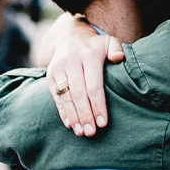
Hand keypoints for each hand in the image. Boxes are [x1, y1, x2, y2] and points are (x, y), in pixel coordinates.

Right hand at [42, 16, 123, 136]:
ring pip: (65, 96)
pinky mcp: (50, 76)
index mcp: (88, 55)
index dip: (98, 105)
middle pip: (78, 93)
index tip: (103, 123)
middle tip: (91, 132)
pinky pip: (56, 96)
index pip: (93, 85)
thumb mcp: (108, 42)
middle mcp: (71, 61)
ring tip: (81, 132)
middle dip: (85, 115)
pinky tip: (69, 124)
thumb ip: (116, 49)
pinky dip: (62, 112)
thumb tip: (118, 58)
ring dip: (73, 116)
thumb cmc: (95, 46)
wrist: (69, 36)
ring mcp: (58, 69)